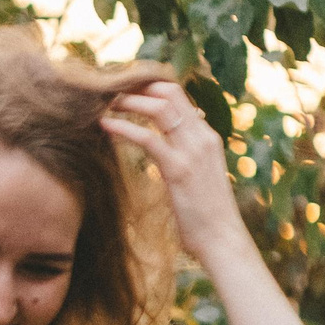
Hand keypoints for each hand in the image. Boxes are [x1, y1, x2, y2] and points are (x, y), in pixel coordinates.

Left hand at [101, 83, 246, 269]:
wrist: (221, 237)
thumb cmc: (204, 212)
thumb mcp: (196, 175)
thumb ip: (184, 155)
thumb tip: (167, 145)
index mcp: (206, 136)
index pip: (179, 96)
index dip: (150, 87)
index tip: (124, 88)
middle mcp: (202, 136)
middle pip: (170, 94)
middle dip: (137, 87)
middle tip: (109, 89)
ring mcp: (192, 151)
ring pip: (160, 109)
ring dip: (128, 102)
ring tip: (103, 102)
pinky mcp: (178, 169)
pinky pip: (149, 139)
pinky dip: (124, 129)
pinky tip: (104, 126)